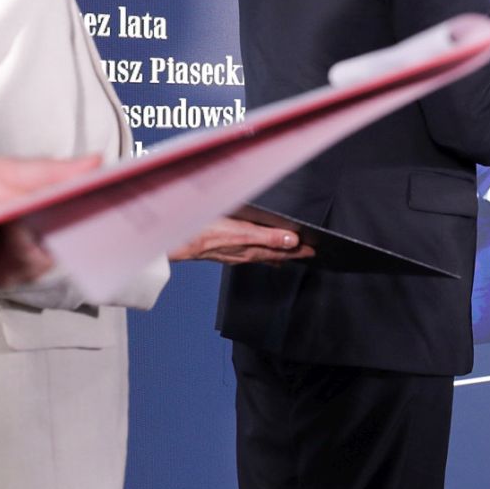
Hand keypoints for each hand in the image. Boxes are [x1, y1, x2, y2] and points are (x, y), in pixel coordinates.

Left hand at [0, 155, 101, 288]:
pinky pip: (32, 265)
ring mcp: (31, 256)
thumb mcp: (7, 172)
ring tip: (48, 215)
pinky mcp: (13, 276)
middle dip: (90, 220)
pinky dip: (28, 249)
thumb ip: (52, 171)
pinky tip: (21, 232)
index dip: (106, 198)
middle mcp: (46, 232)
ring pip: (60, 250)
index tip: (123, 189)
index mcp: (50, 204)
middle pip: (81, 230)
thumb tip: (98, 159)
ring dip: (54, 234)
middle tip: (99, 207)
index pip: (88, 203)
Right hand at [169, 217, 313, 264]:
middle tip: (305, 253)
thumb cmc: (205, 234)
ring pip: (259, 254)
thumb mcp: (242, 232)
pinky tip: (254, 252)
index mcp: (251, 249)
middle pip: (272, 254)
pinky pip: (245, 252)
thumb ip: (268, 236)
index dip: (298, 250)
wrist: (175, 241)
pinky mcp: (221, 248)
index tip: (314, 250)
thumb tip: (291, 240)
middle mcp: (244, 253)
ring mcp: (232, 252)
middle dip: (289, 253)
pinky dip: (256, 252)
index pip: (281, 251)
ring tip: (285, 256)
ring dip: (274, 253)